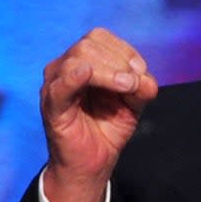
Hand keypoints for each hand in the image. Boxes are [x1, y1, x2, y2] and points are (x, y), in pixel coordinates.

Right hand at [39, 29, 158, 201]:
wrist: (92, 164)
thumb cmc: (107, 129)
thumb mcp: (132, 104)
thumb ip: (141, 88)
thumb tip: (148, 80)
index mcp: (82, 62)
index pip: (99, 37)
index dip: (124, 50)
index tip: (142, 72)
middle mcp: (65, 68)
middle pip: (89, 44)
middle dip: (119, 61)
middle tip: (133, 85)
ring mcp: (55, 85)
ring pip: (78, 59)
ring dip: (109, 71)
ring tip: (125, 89)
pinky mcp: (52, 106)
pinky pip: (60, 85)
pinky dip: (74, 76)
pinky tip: (86, 74)